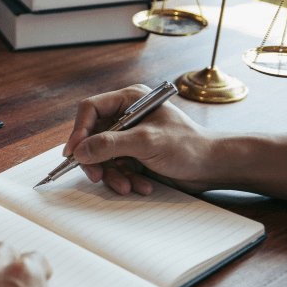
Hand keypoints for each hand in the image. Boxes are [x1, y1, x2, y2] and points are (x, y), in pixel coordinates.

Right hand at [63, 84, 219, 195]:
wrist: (213, 166)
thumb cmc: (189, 146)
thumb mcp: (147, 142)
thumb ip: (111, 144)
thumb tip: (80, 151)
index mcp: (129, 100)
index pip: (91, 109)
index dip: (78, 131)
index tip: (73, 153)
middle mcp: (127, 116)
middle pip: (93, 136)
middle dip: (95, 159)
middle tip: (96, 176)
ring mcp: (130, 137)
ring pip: (103, 156)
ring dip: (113, 174)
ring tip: (127, 186)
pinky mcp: (135, 155)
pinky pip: (116, 168)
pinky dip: (124, 179)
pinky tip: (141, 185)